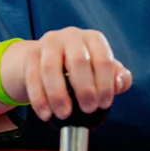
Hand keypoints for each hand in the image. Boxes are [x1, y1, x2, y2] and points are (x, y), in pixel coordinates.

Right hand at [13, 27, 131, 121]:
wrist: (47, 58)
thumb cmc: (81, 67)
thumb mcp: (101, 70)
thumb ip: (118, 78)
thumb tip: (119, 84)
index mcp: (92, 38)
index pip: (103, 59)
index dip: (105, 84)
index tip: (104, 104)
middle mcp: (70, 36)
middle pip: (78, 60)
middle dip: (84, 88)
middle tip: (88, 109)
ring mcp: (48, 44)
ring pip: (50, 68)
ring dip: (58, 94)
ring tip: (64, 114)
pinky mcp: (30, 55)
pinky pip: (32, 77)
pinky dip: (38, 98)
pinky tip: (46, 114)